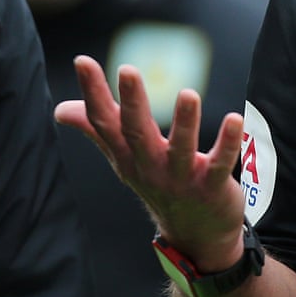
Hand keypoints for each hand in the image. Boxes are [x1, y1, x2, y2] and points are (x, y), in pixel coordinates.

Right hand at [54, 55, 246, 268]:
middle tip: (128, 70)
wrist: (194, 235)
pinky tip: (235, 120)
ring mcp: (181, 179)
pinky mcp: (212, 187)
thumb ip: (97, 130)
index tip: (83, 61)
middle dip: (133, 102)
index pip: (104, 123)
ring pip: (181, 149)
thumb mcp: (124, 160)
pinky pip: (220, 164)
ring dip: (185, 122)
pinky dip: (227, 143)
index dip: (93, 92)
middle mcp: (150, 167)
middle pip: (137, 133)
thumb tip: (60, 109)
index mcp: (127, 156)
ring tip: (188, 94)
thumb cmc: (159, 186)